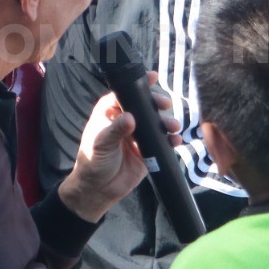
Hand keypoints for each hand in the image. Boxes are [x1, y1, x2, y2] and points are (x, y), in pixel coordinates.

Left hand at [59, 76, 180, 222]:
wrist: (98, 190)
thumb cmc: (92, 162)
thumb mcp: (101, 144)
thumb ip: (115, 130)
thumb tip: (131, 117)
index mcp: (110, 113)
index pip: (125, 93)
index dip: (138, 85)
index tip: (153, 77)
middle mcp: (125, 120)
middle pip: (144, 106)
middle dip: (157, 104)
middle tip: (165, 105)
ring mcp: (138, 135)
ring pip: (156, 123)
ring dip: (167, 123)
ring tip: (173, 127)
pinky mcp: (148, 151)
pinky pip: (162, 142)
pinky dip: (171, 140)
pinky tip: (176, 141)